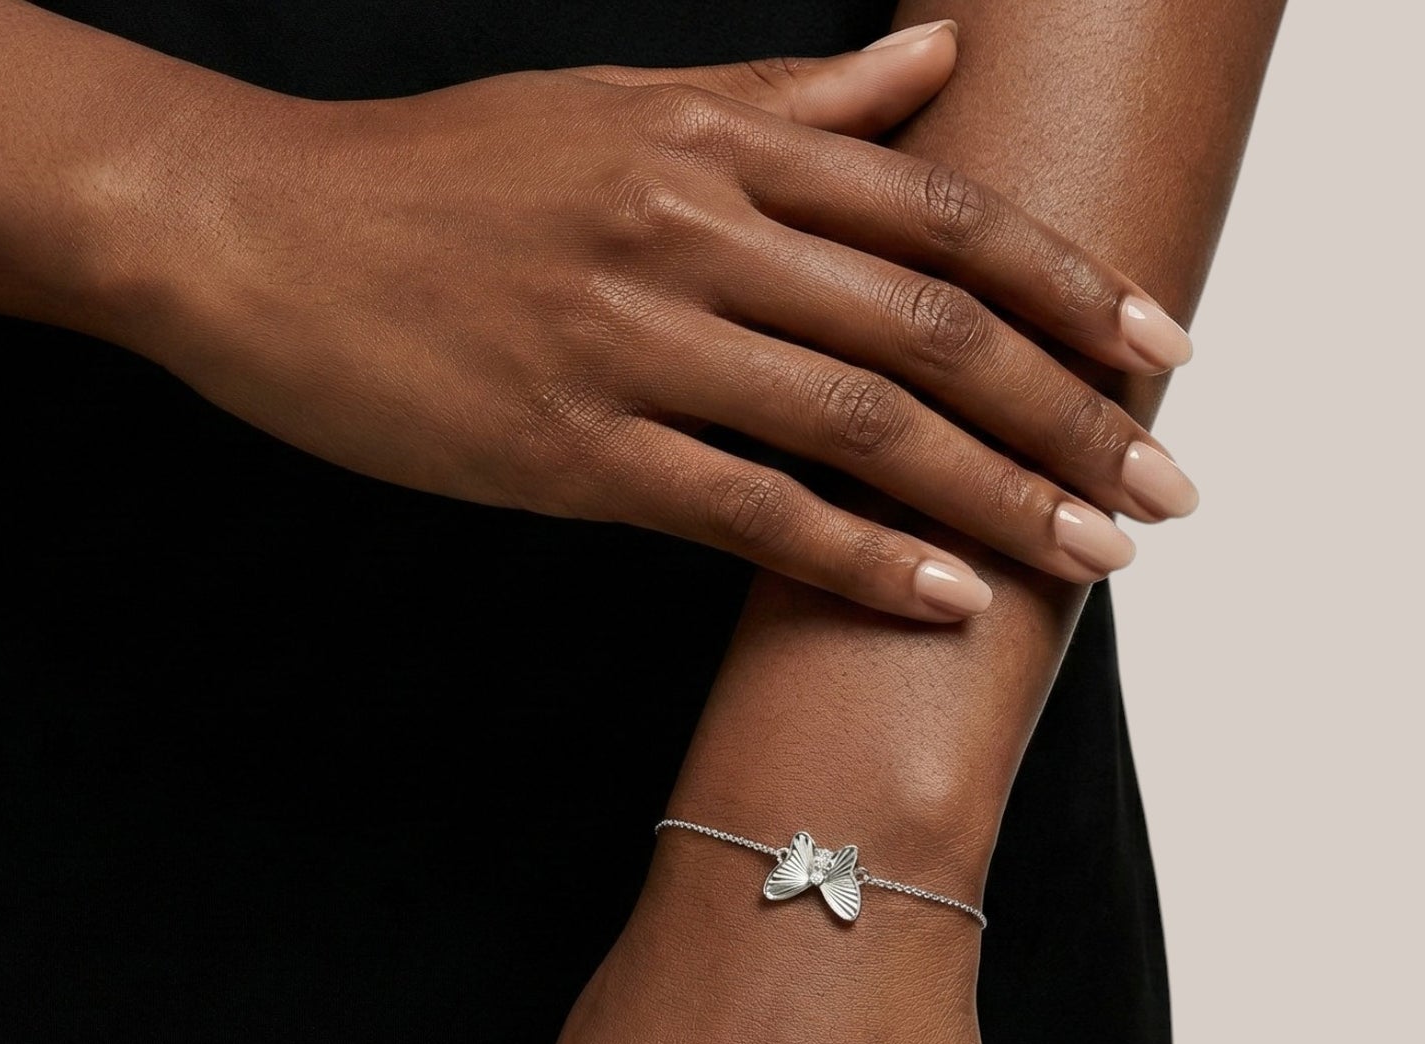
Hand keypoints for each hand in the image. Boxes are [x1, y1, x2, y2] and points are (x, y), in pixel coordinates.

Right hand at [127, 23, 1195, 620]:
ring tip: (1095, 556)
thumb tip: (931, 62)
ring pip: (862, 419)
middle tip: (1166, 489)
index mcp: (717, 138)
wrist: (259, 232)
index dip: (1070, 285)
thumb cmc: (442, 179)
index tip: (1162, 353)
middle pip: (933, 321)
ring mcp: (635, 337)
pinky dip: (857, 558)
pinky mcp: (573, 447)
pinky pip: (748, 508)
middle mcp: (695, 224)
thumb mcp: (620, 109)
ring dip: (995, 495)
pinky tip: (945, 599)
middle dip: (1068, 413)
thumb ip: (789, 101)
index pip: (942, 207)